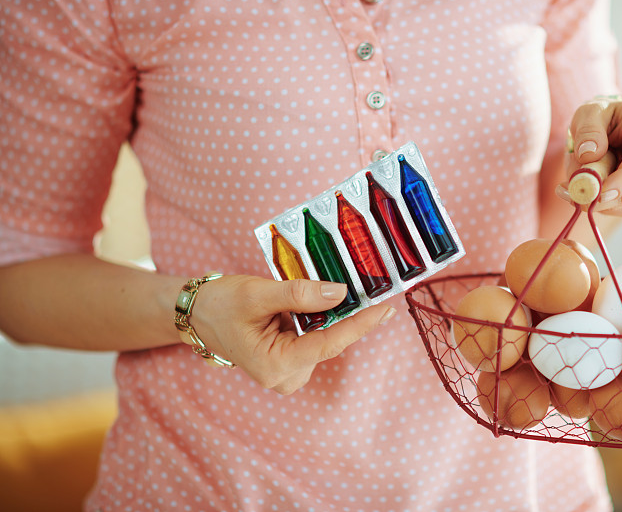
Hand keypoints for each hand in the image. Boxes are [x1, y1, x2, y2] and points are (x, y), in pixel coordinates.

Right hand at [189, 275, 395, 394]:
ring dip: (326, 314)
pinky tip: (303, 304)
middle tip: (359, 285)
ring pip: (324, 337)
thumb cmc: (220, 304)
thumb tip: (340, 294)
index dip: (360, 324)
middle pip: (329, 340)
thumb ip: (299, 295)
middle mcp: (285, 376)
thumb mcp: (258, 294)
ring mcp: (289, 372)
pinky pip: (315, 337)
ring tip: (305, 292)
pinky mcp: (291, 363)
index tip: (386, 309)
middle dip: (344, 313)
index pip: (329, 343)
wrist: (197, 314)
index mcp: (275, 365)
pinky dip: (316, 319)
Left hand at [562, 98, 621, 216]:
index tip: (599, 194)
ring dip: (598, 197)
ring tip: (585, 175)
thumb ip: (587, 129)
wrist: (618, 130)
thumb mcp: (589, 113)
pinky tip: (598, 187)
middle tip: (566, 188)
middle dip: (598, 194)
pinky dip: (605, 204)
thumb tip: (588, 155)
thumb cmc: (604, 119)